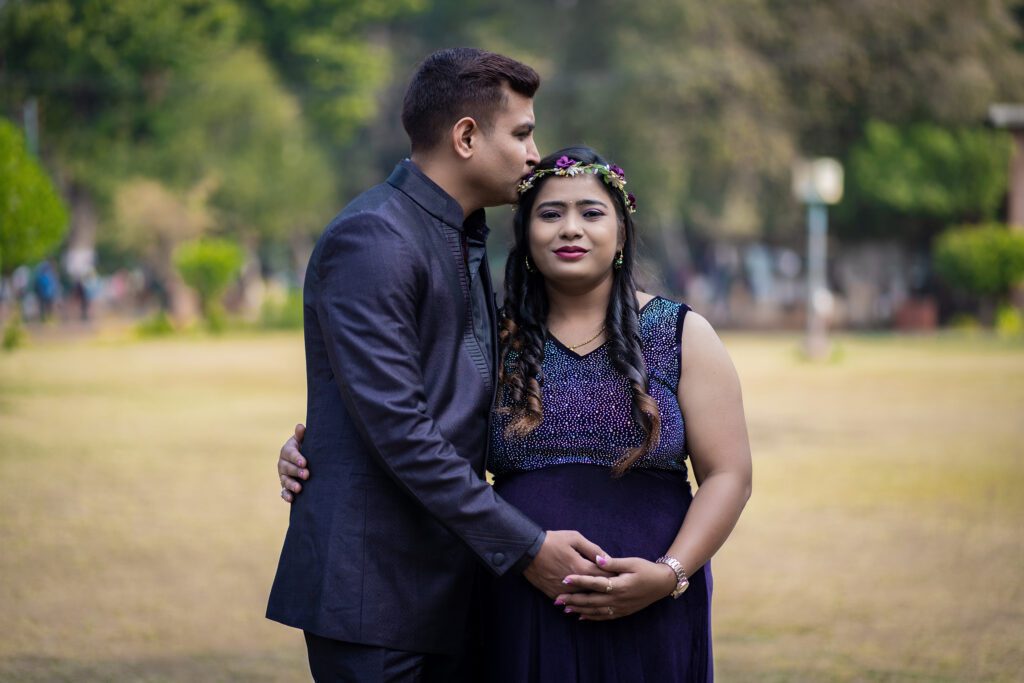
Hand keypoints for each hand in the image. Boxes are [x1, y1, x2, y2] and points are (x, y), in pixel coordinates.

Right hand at [278, 423, 307, 502]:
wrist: (306, 460)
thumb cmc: (306, 447)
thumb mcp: (304, 440)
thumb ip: (301, 435)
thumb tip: (300, 426)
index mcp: (287, 450)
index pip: (290, 453)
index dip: (296, 458)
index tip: (304, 462)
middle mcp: (283, 463)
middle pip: (287, 467)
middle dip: (296, 471)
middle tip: (306, 475)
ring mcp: (283, 475)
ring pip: (285, 480)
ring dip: (291, 484)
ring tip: (299, 488)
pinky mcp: (285, 486)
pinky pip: (283, 491)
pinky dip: (286, 495)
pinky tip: (292, 499)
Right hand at [523, 530, 613, 598]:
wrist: (526, 550)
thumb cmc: (552, 541)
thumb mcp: (574, 538)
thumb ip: (592, 549)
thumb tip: (607, 558)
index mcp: (581, 567)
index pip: (604, 575)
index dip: (616, 577)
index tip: (625, 579)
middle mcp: (574, 583)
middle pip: (596, 590)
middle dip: (608, 590)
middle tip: (621, 592)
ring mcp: (563, 591)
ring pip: (583, 600)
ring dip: (595, 601)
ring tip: (607, 603)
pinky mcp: (553, 594)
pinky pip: (569, 603)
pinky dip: (578, 605)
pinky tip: (586, 607)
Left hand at [555, 555, 676, 620]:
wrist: (663, 584)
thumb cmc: (647, 569)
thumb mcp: (632, 562)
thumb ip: (613, 562)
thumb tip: (597, 559)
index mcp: (619, 585)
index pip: (594, 583)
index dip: (579, 581)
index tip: (565, 579)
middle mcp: (618, 599)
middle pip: (591, 601)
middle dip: (573, 600)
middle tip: (557, 599)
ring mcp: (620, 608)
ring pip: (596, 611)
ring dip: (579, 610)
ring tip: (565, 609)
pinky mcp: (623, 612)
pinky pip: (604, 617)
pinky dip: (591, 617)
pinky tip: (581, 617)